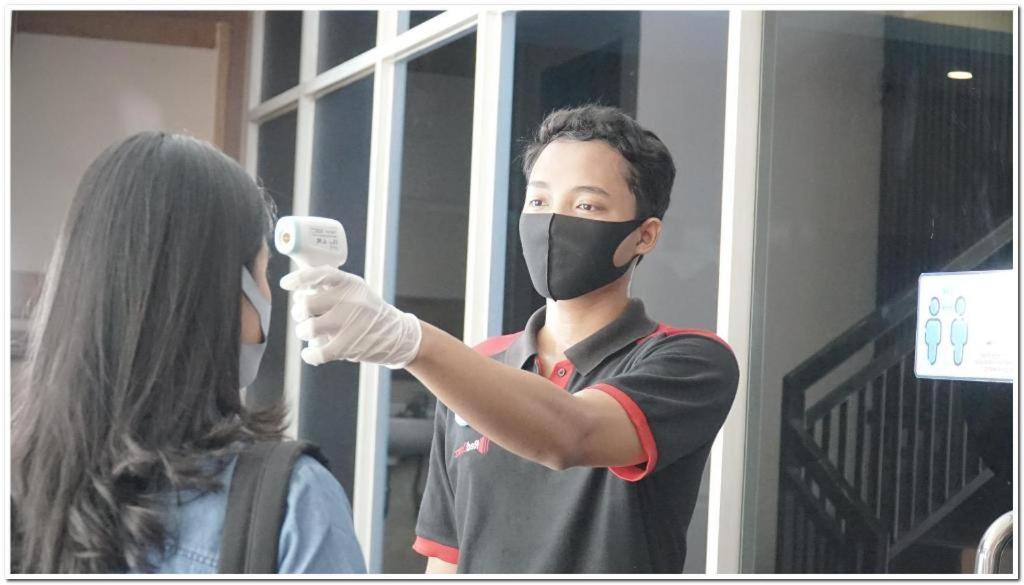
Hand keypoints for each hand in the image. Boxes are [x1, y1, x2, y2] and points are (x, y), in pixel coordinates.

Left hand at [280, 266, 421, 368]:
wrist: (397, 336)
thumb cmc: (367, 312)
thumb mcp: (356, 291)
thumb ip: (331, 287)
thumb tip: (298, 288)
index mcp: (350, 284)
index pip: (321, 274)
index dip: (299, 279)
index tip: (285, 284)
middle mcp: (350, 301)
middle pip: (306, 305)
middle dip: (298, 312)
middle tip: (302, 315)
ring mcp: (350, 324)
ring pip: (308, 328)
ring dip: (302, 331)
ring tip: (308, 331)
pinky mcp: (349, 347)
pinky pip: (317, 353)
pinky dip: (309, 354)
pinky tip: (309, 352)